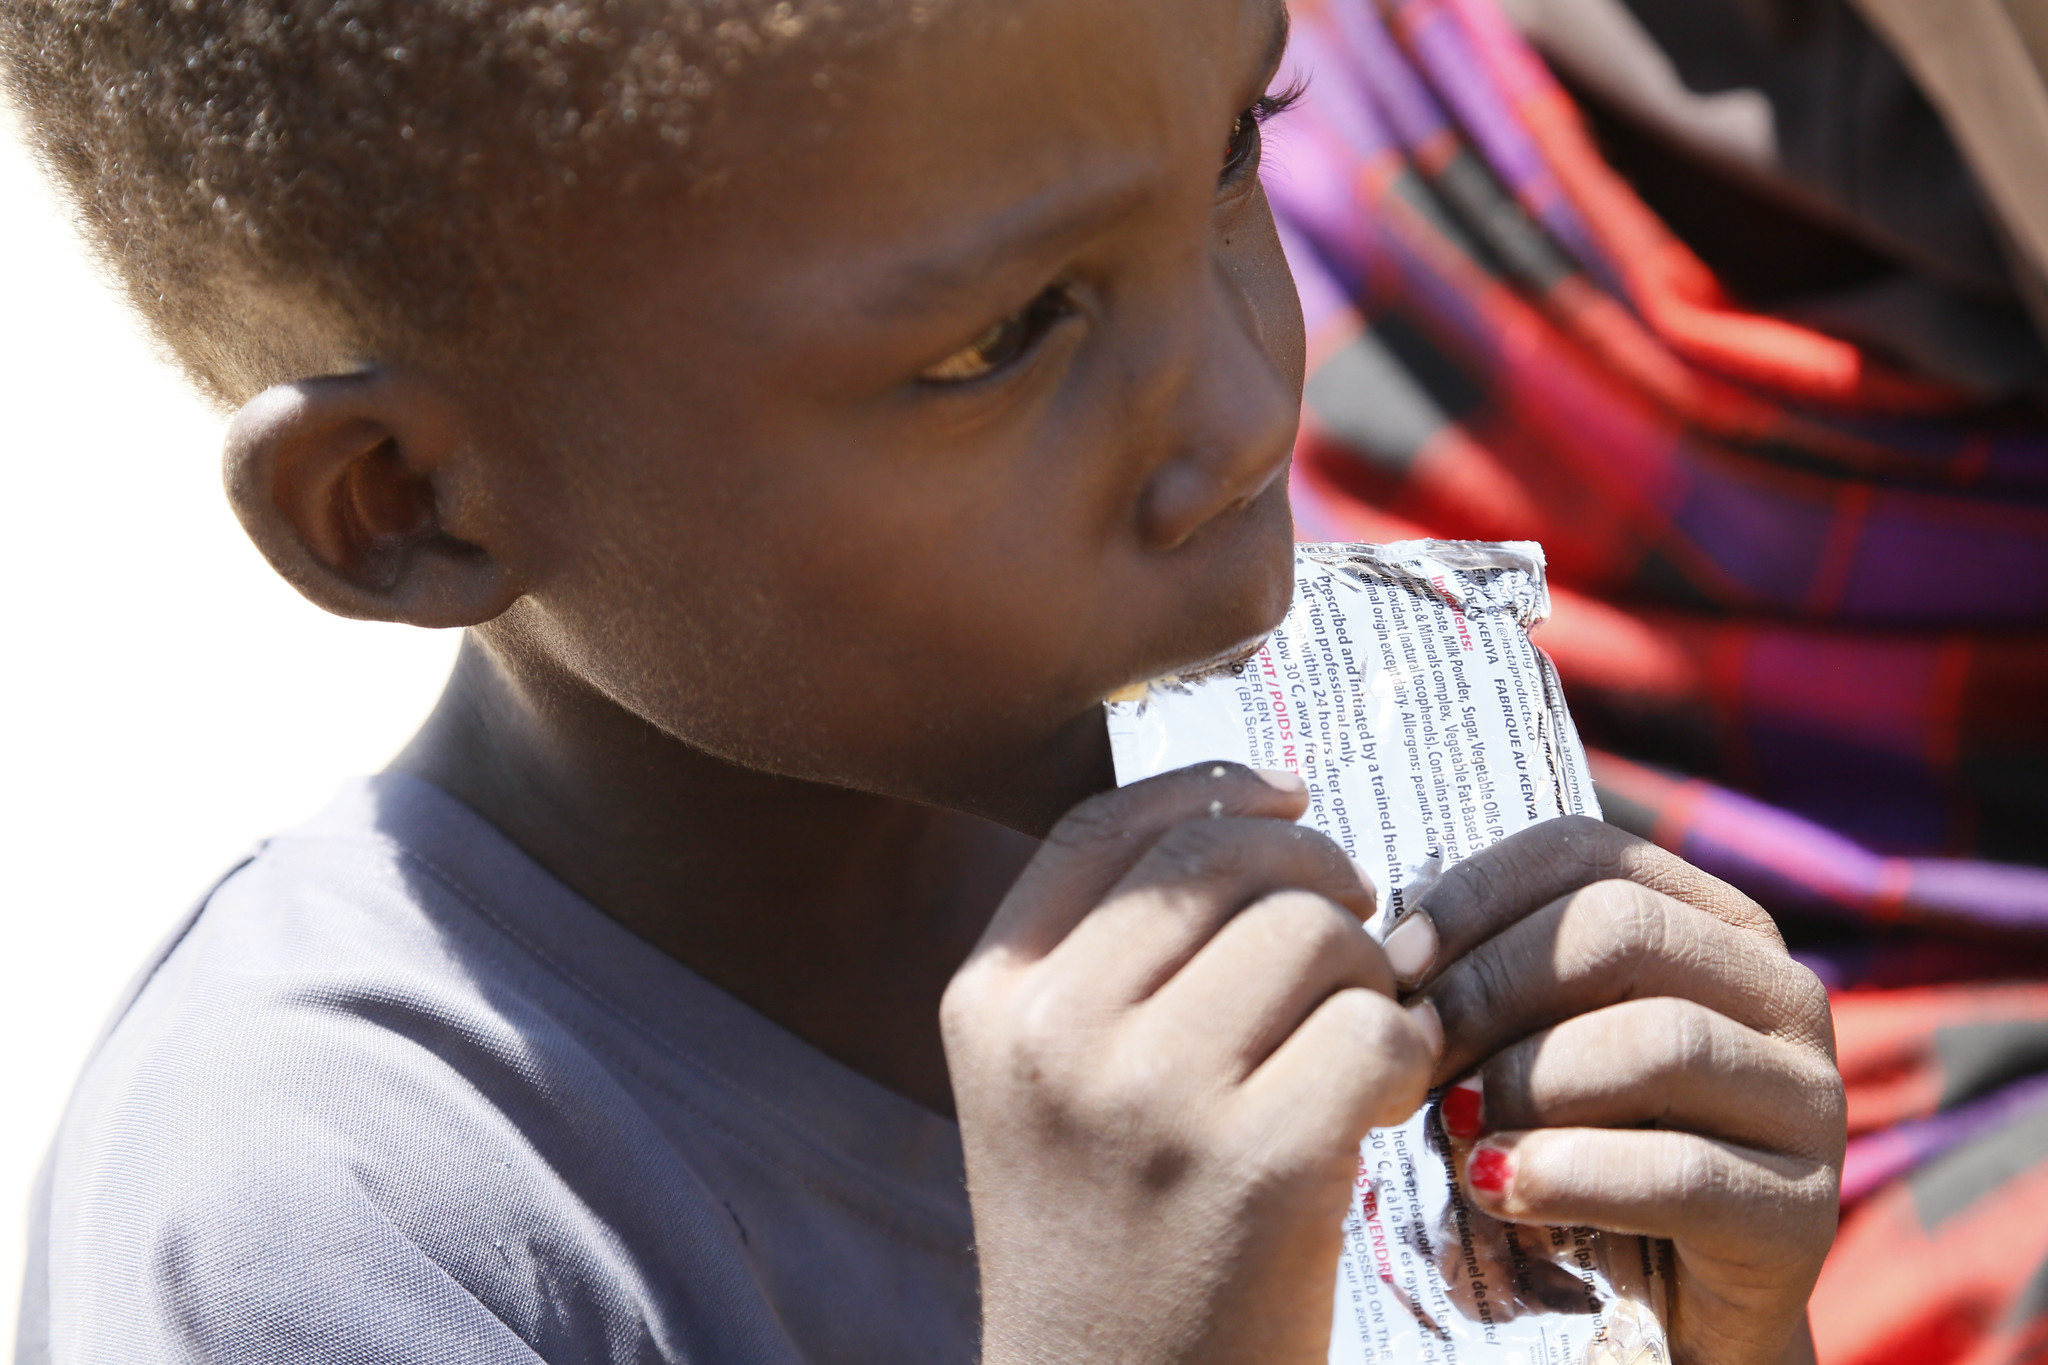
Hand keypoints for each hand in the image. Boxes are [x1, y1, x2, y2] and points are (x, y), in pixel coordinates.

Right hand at [942, 763, 1440, 1364]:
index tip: (1289, 794)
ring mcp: (1150, 1098)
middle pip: (1225, 860)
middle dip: (1318, 879)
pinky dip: (1407, 1055)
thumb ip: (1109, 955)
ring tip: (1353, 1050)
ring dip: (1368, 977)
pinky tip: (1381, 1107)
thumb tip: (1257, 804)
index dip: (1213, 785)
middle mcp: (1054, 1034)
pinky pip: (1376, 1028)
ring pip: (1314, 931)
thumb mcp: (1047, 1085)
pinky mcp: (1259, 1164)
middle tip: (1355, 936)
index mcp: (989, 999)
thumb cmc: (1109, 1239)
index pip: (1106, 825)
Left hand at [1383, 816, 1842, 1364]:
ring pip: (1661, 1042)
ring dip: (1531, 1080)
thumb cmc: (1577, 1148)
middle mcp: (1779, 991)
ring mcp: (1809, 1101)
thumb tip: (1385, 949)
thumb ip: (1489, 981)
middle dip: (1492, 986)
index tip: (1392, 961)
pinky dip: (1570, 1173)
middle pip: (1622, 930)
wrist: (1664, 1311)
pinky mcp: (1804, 1213)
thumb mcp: (1535, 1044)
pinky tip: (1497, 1186)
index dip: (1474, 895)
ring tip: (1457, 1126)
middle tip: (1413, 1050)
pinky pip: (1682, 1172)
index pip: (1585, 853)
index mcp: (1710, 922)